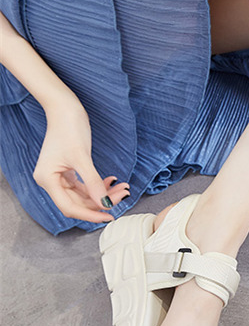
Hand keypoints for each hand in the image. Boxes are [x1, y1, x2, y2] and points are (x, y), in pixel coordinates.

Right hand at [33, 100, 129, 222]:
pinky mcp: (68, 170)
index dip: (90, 214)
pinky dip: (98, 185)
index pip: (69, 207)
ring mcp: (59, 176)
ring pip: (84, 194)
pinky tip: (112, 181)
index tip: (110, 216)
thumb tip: (104, 203)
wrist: (66, 109)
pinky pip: (84, 185)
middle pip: (78, 202)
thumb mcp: (82, 157)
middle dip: (102, 201)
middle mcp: (50, 181)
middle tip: (124, 194)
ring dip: (103, 193)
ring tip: (123, 188)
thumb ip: (93, 182)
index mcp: (47, 180)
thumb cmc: (69, 128)